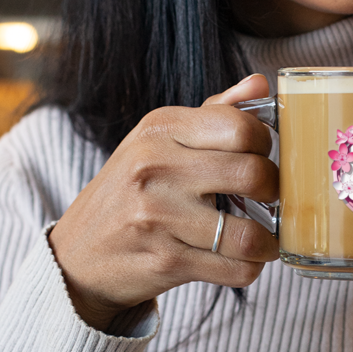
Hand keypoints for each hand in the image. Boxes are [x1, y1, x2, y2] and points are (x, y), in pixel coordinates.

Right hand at [48, 74, 278, 331]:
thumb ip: (216, 110)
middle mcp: (156, 167)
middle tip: (270, 194)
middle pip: (252, 174)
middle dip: (274, 188)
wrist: (78, 253)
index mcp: (162, 128)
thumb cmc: (135, 186)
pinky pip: (234, 269)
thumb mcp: (163, 137)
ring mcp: (158, 216)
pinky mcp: (164, 260)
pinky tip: (245, 257)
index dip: (265, 142)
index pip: (240, 126)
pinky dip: (250, 266)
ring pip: (248, 232)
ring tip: (267, 234)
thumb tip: (261, 83)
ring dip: (269, 239)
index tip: (263, 154)